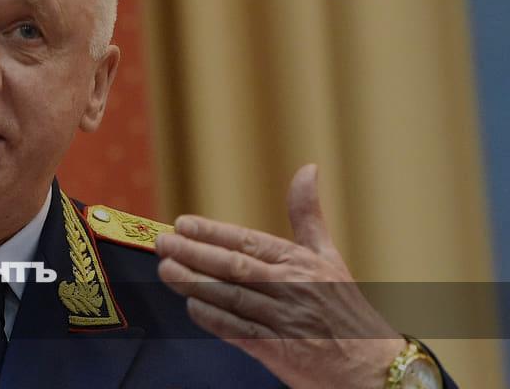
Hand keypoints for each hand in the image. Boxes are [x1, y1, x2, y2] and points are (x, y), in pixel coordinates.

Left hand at [155, 164, 406, 388]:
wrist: (373, 367)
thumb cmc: (346, 308)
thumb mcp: (330, 256)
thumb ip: (308, 216)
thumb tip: (307, 169)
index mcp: (301, 263)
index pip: (249, 242)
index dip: (214, 232)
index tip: (183, 223)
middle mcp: (292, 288)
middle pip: (234, 267)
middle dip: (194, 253)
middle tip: (163, 242)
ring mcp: (284, 321)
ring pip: (231, 298)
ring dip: (195, 283)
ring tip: (166, 269)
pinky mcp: (279, 352)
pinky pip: (239, 332)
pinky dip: (214, 320)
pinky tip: (191, 307)